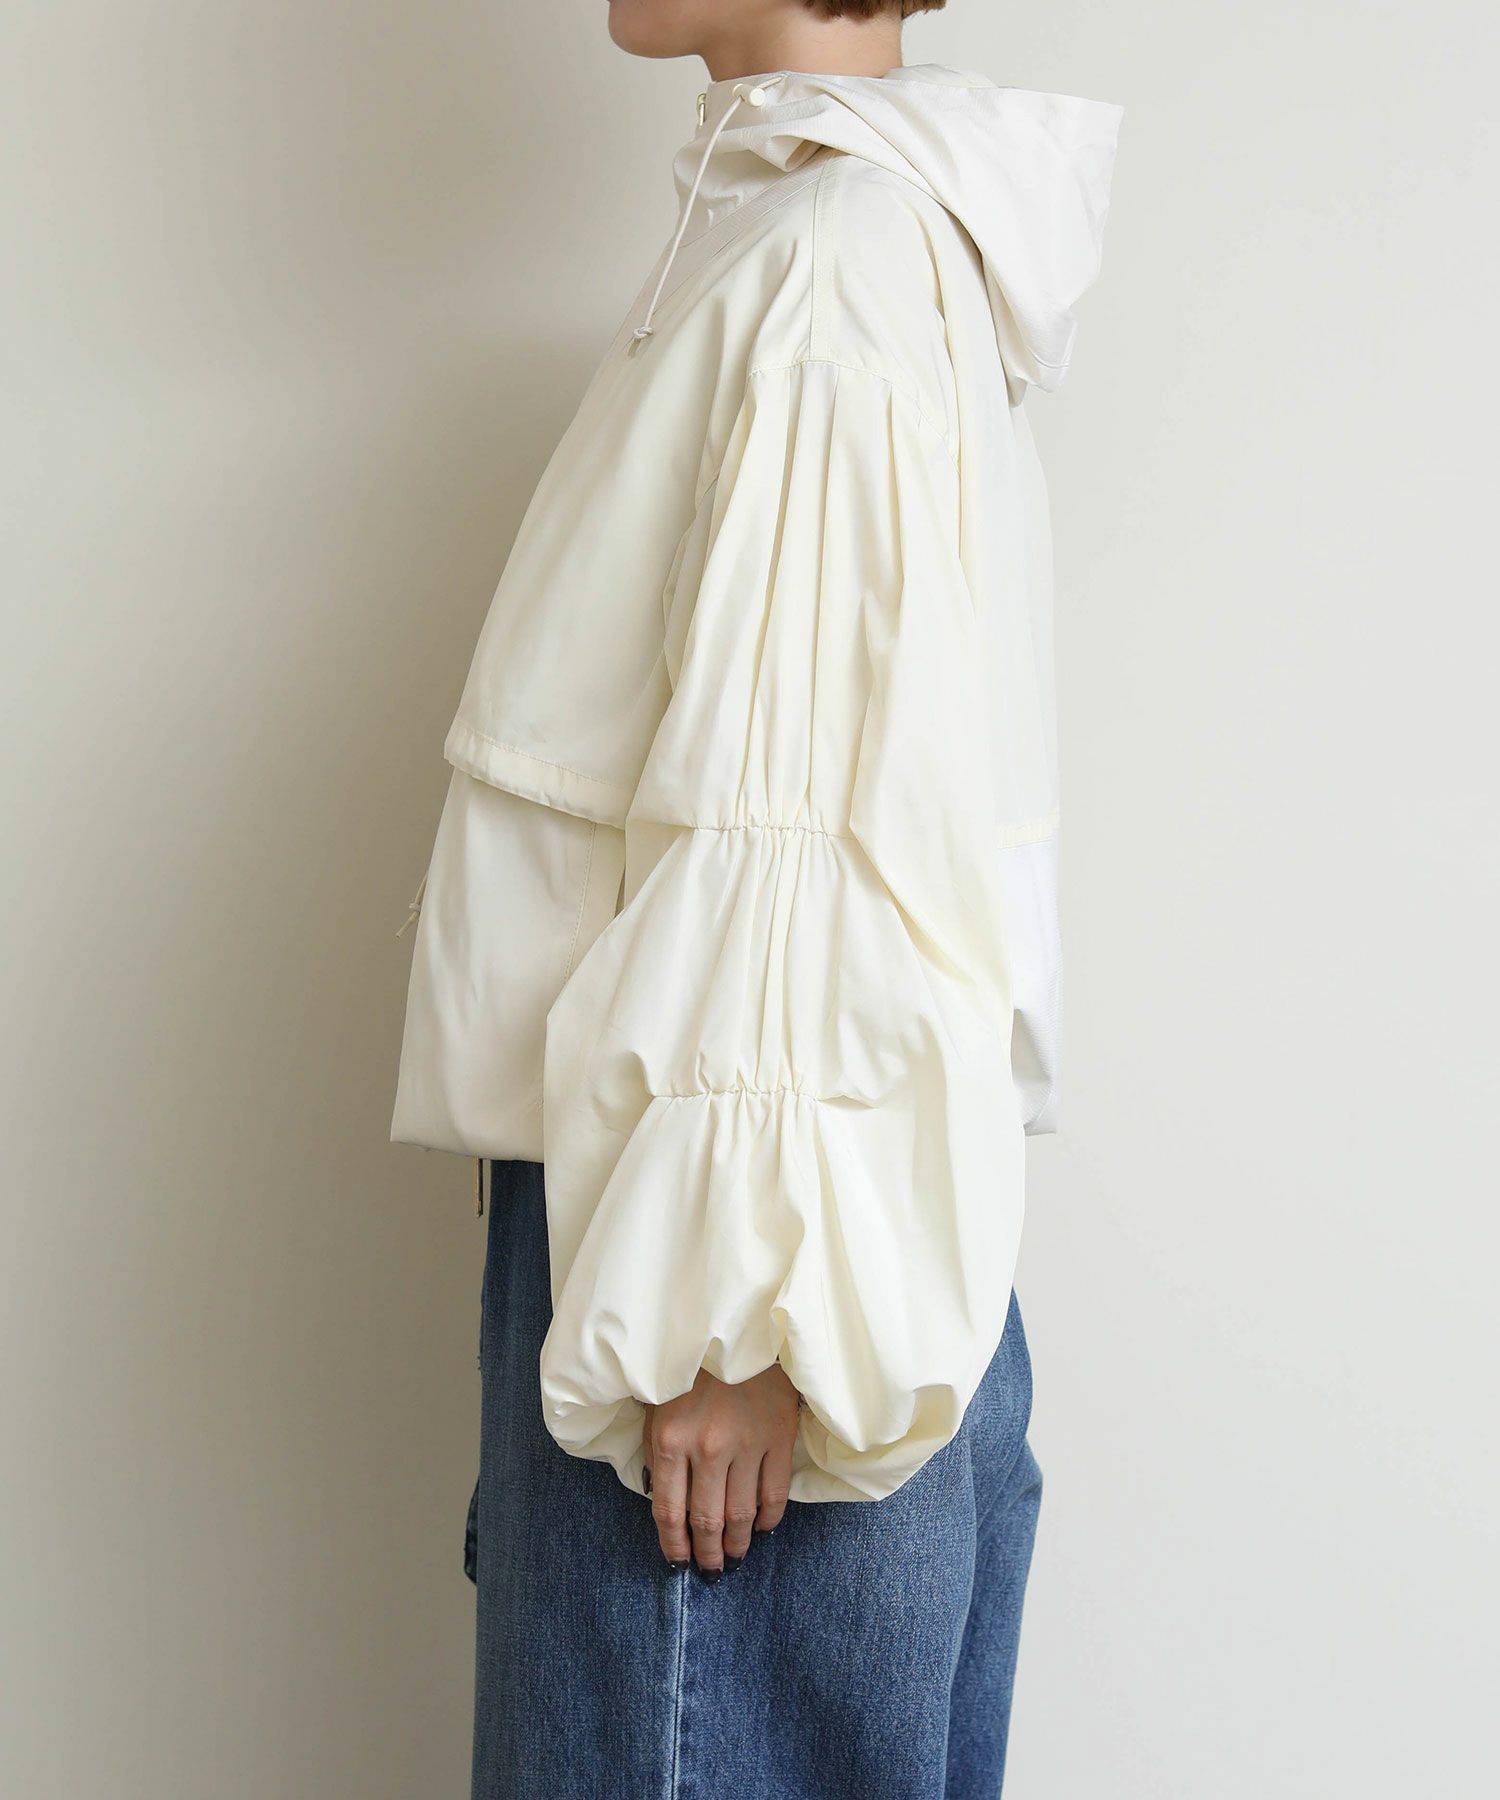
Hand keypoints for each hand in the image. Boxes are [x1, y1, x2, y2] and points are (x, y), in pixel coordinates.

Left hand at [642, 1364, 798, 1577]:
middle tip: (711, 1571)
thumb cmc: (690, 1369)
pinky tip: (763, 1528)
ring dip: (738, 1544)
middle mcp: (707, 1447)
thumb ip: (656, 1452)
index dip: (674, 1546)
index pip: (668, 1511)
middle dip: (707, 1554)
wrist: (735, 1329)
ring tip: (735, 1559)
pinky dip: (769, 1519)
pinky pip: (775, 1493)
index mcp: (670, 1440)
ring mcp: (747, 1443)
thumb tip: (662, 1502)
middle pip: (706, 1520)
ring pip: (741, 1514)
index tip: (679, 1565)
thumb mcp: (657, 1405)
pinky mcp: (779, 1436)